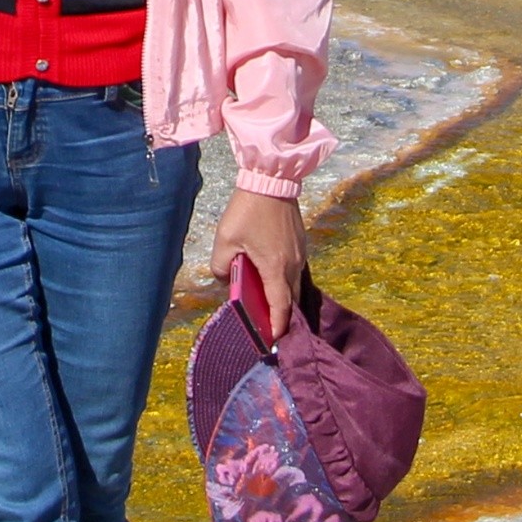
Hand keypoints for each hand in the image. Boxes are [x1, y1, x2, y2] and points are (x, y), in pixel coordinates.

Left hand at [215, 190, 307, 343]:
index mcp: (275, 268)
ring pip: (294, 286)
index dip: (277, 327)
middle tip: (268, 330)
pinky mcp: (300, 244)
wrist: (271, 180)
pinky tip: (272, 283)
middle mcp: (293, 265)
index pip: (280, 307)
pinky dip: (285, 283)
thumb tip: (227, 279)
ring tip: (268, 309)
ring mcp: (300, 254)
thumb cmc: (247, 211)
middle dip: (281, 318)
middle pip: (290, 301)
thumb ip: (221, 266)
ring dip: (284, 300)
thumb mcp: (224, 240)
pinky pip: (295, 272)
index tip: (273, 341)